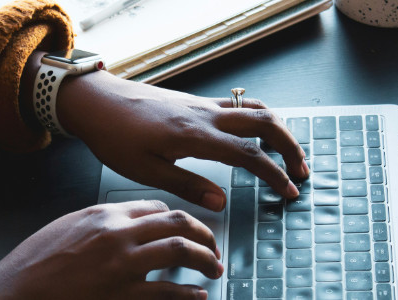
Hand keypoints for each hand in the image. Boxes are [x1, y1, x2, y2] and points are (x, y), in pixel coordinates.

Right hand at [0, 200, 222, 299]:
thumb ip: (99, 223)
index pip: (156, 208)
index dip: (178, 219)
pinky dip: (189, 294)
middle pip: (177, 223)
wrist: (14, 293)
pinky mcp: (123, 296)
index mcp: (103, 215)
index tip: (186, 229)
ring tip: (213, 269)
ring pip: (181, 251)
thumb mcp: (66, 228)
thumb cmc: (34, 265)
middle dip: (204, 235)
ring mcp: (122, 266)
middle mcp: (117, 235)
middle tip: (212, 247)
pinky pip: (169, 292)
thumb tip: (126, 224)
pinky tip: (197, 296)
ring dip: (205, 260)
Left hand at [57, 71, 309, 210]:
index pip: (249, 154)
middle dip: (290, 146)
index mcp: (195, 135)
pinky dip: (258, 118)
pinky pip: (238, 104)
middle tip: (300, 171)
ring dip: (278, 129)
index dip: (274, 174)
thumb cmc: (114, 136)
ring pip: (254, 108)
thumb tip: (221, 202)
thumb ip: (187, 186)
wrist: (96, 101)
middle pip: (264, 123)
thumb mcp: (146, 171)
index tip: (288, 191)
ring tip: (287, 152)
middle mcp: (205, 115)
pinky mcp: (195, 101)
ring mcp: (202, 104)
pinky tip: (257, 133)